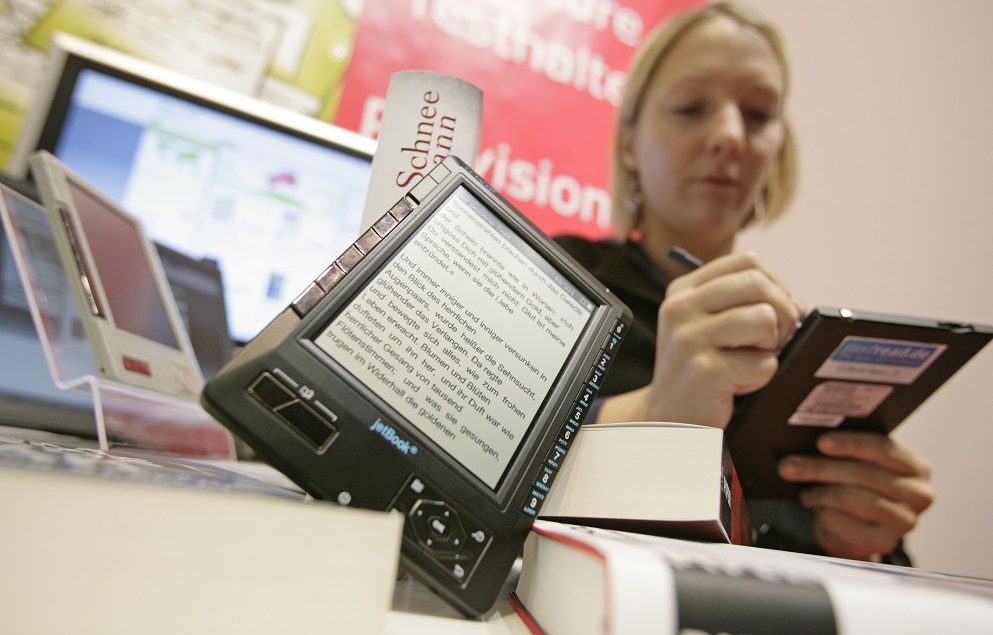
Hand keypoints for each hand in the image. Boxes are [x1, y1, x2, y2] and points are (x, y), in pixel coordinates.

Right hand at [643, 251, 801, 426]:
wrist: (668, 418)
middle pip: (758, 284)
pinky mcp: (706, 370)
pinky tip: (736, 385)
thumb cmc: (698, 370)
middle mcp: (681, 308)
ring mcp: (690, 338)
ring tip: (747, 362)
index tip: (776, 310)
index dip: (776, 283)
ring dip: (770, 346)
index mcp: (683, 291)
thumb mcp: (706, 324)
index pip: (746, 261)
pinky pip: (764, 363)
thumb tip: (794, 302)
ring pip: (765, 319)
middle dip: (783, 312)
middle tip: (773, 340)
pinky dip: (760, 378)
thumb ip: (739, 302)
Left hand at [778, 431, 933, 560]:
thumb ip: (848, 450)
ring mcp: (905, 521)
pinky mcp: (885, 543)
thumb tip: (812, 438)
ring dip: (821, 492)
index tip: (821, 442)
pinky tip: (814, 505)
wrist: (859, 526)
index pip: (885, 448)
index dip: (852, 444)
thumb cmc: (857, 483)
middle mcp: (918, 494)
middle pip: (864, 474)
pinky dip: (824, 513)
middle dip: (821, 468)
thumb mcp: (859, 463)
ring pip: (853, 499)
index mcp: (916, 467)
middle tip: (789, 466)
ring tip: (803, 488)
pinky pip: (847, 525)